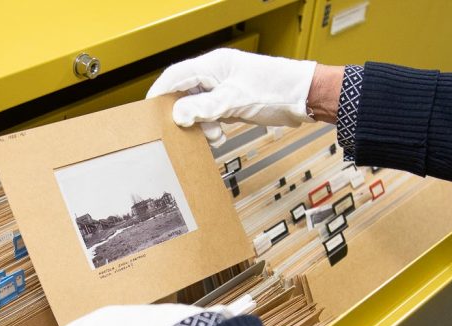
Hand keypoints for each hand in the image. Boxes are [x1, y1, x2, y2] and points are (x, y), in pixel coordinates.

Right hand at [147, 48, 318, 145]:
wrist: (303, 97)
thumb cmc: (275, 89)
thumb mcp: (235, 101)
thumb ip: (204, 108)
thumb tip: (178, 114)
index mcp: (213, 65)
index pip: (175, 76)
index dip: (159, 93)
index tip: (148, 111)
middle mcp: (216, 74)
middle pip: (185, 93)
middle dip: (183, 114)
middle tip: (181, 130)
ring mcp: (224, 88)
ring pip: (198, 106)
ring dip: (200, 124)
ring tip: (211, 135)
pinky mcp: (232, 101)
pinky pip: (211, 114)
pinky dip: (211, 126)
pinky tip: (219, 135)